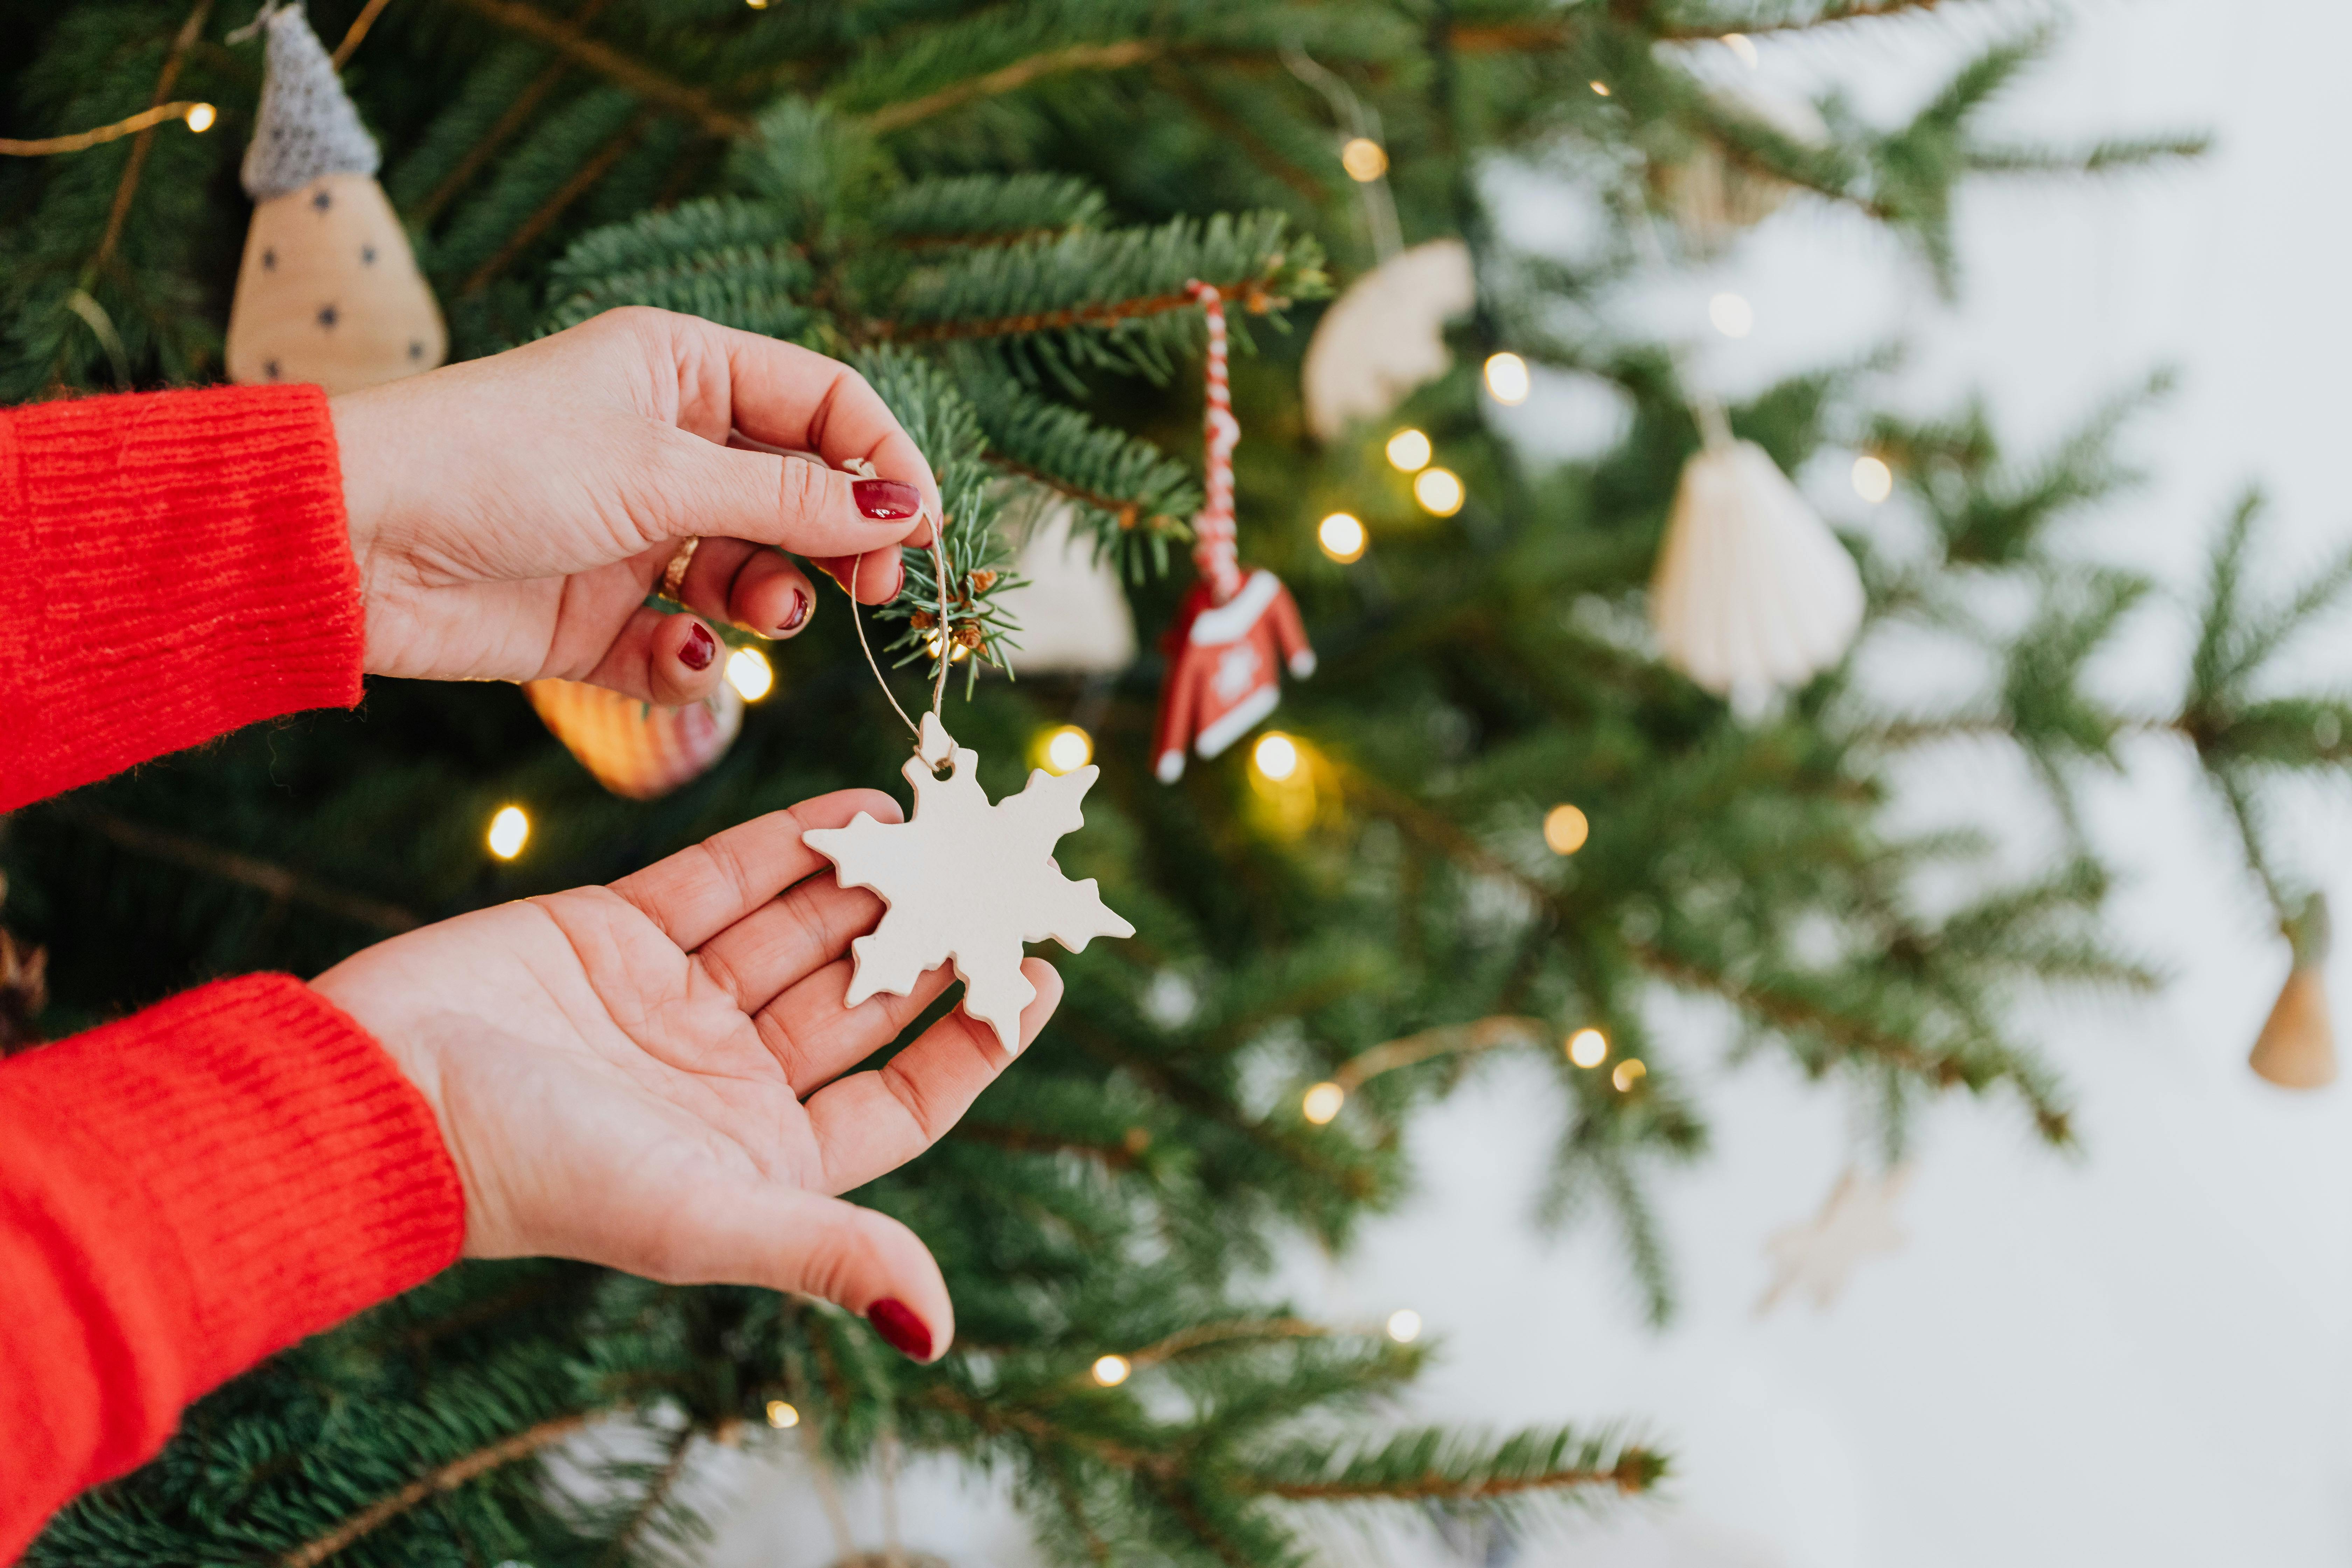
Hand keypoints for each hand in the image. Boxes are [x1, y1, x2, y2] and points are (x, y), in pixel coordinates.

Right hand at [311, 790, 1052, 1360]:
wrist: (374, 1092)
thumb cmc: (533, 1174)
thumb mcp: (697, 1218)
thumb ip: (824, 1252)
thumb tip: (935, 1328)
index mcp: (761, 1154)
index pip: (901, 1095)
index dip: (974, 1041)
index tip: (1038, 977)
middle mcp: (728, 1079)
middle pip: (862, 999)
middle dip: (932, 940)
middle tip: (1004, 877)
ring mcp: (675, 1003)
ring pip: (803, 930)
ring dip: (874, 882)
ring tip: (948, 826)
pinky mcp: (620, 933)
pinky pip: (730, 878)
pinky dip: (794, 842)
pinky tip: (862, 806)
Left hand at [331, 306, 940, 704]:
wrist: (351, 543)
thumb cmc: (492, 464)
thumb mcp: (661, 471)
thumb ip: (791, 499)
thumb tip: (904, 510)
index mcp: (682, 373)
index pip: (825, 405)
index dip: (883, 463)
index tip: (921, 528)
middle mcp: (666, 449)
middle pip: (802, 497)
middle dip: (840, 544)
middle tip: (873, 587)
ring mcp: (636, 536)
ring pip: (752, 578)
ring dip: (771, 602)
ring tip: (758, 615)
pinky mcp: (600, 618)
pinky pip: (683, 650)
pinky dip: (693, 665)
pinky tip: (680, 658)